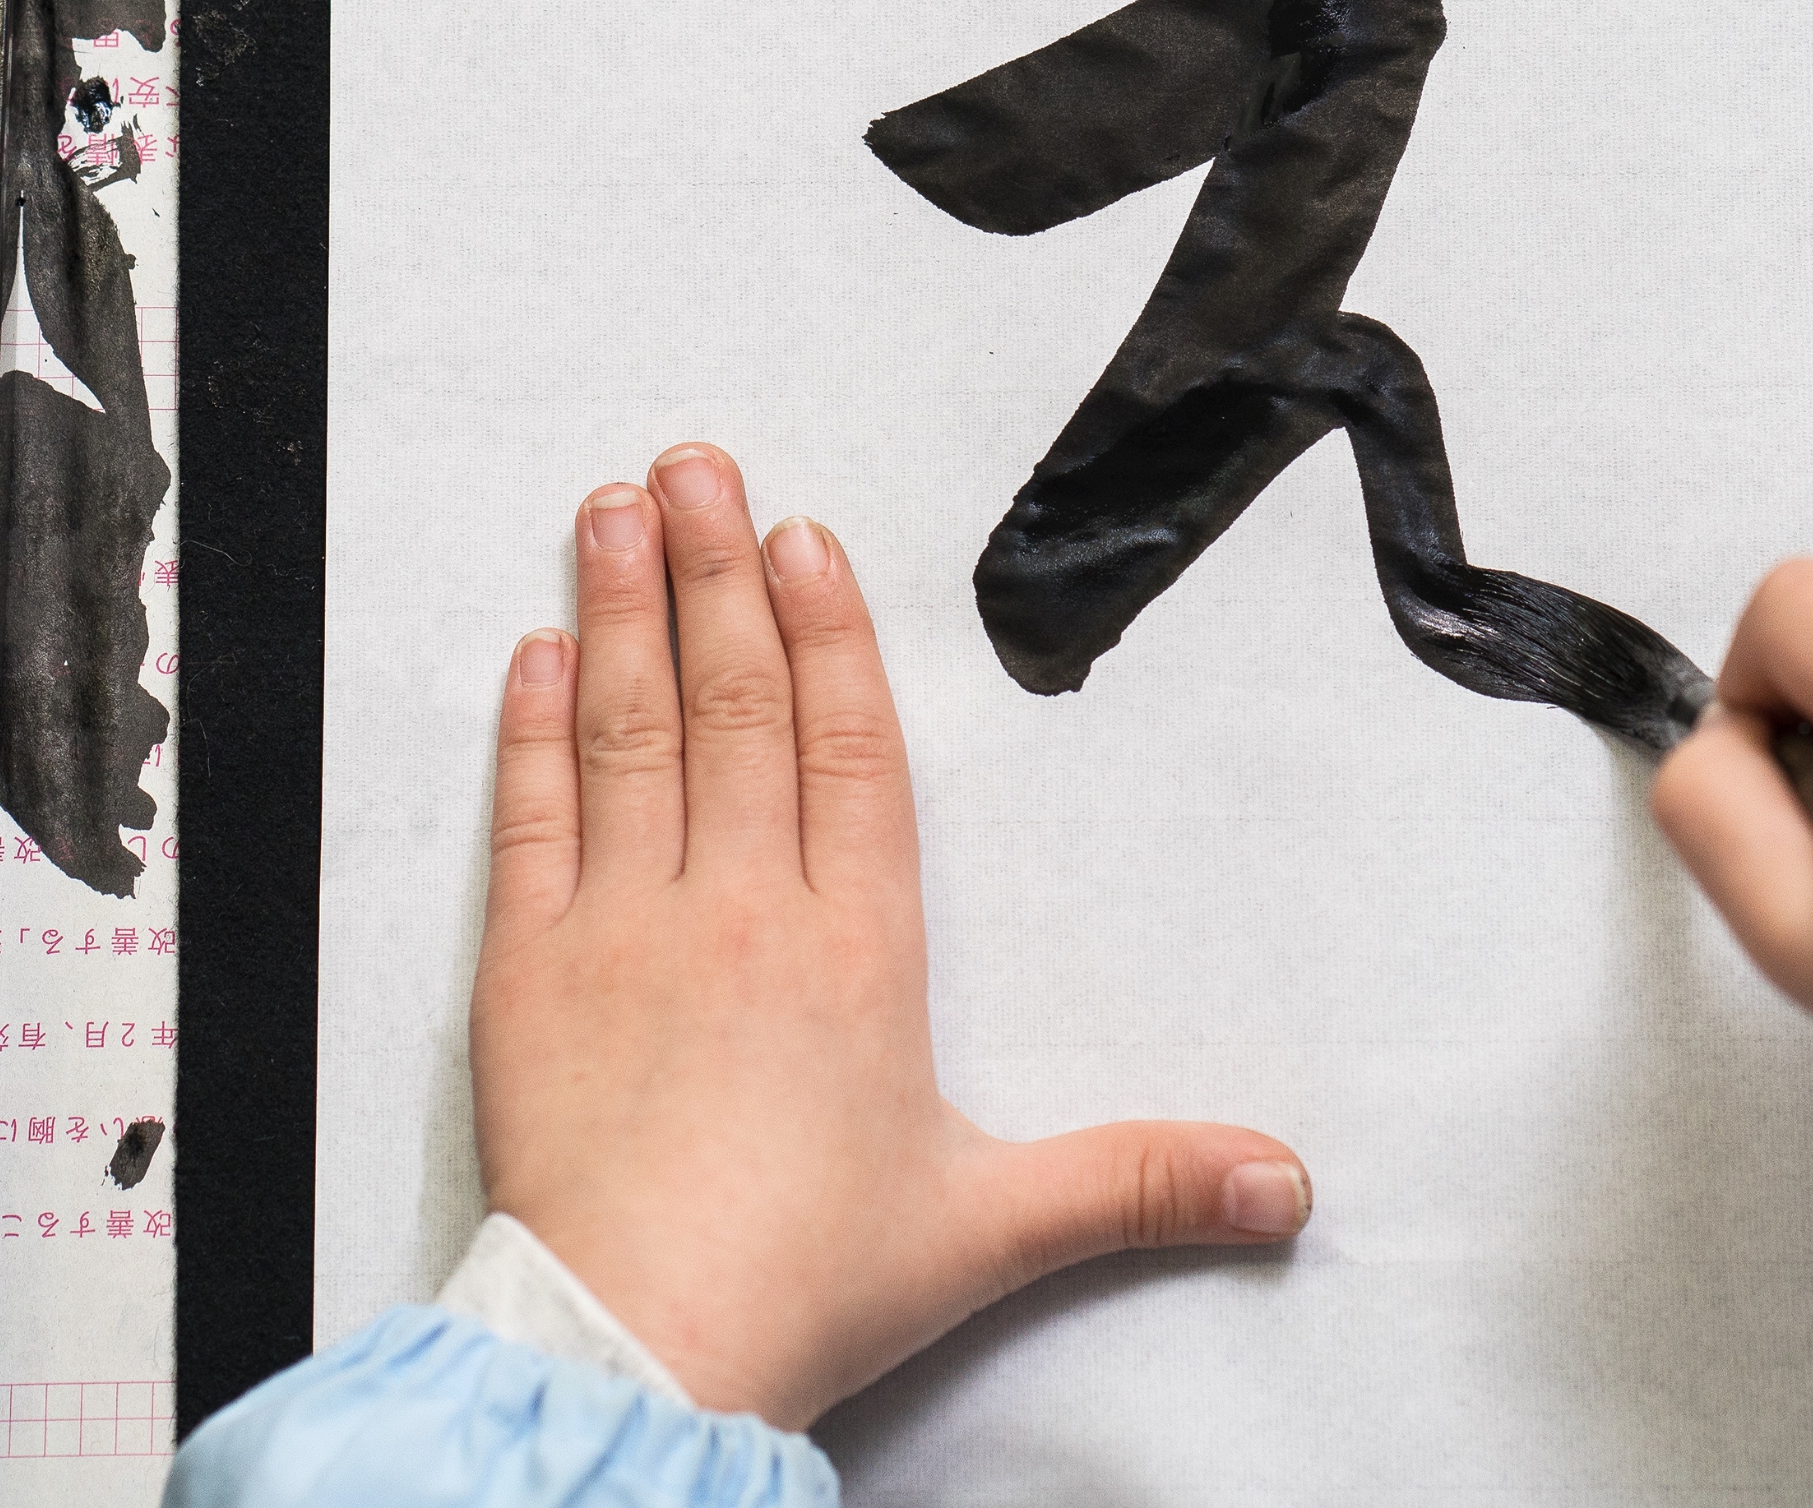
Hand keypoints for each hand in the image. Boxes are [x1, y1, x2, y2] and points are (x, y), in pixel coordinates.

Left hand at [469, 444, 1312, 1428]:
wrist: (644, 1346)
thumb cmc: (806, 1283)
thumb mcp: (994, 1226)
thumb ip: (1139, 1180)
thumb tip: (1285, 1184)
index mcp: (856, 949)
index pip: (848, 748)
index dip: (829, 632)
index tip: (803, 538)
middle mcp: (741, 910)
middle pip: (736, 703)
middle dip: (715, 573)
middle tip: (695, 466)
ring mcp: (624, 929)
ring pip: (630, 733)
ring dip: (620, 611)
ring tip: (614, 509)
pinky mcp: (527, 973)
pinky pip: (531, 820)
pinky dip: (532, 730)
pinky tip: (535, 654)